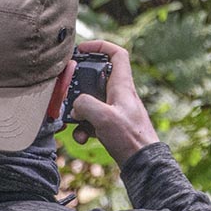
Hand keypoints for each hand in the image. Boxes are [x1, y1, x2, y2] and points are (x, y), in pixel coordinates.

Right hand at [70, 40, 159, 164]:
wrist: (143, 164)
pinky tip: (82, 137)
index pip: (117, 54)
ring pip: (92, 102)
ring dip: (79, 112)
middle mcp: (120, 95)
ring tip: (73, 123)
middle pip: (97, 78)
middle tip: (67, 92)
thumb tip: (76, 106)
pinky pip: (93, 120)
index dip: (100, 46)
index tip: (82, 49)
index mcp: (122, 86)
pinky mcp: (113, 125)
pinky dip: (84, 127)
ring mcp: (116, 110)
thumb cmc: (130, 138)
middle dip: (79, 86)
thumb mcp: (103, 117)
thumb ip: (85, 104)